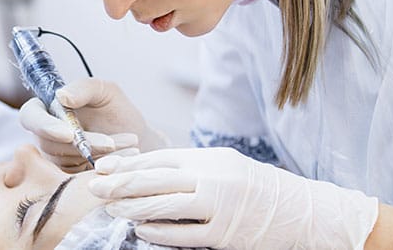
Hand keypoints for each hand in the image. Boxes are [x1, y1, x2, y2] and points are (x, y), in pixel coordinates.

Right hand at [19, 78, 166, 172]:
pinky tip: (124, 159)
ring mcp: (54, 158)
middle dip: (82, 144)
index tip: (69, 134)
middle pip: (48, 143)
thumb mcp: (105, 91)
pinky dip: (102, 167)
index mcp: (46, 108)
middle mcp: (44, 135)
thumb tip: (62, 96)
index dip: (44, 126)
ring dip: (98, 154)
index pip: (30, 116)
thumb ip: (84, 88)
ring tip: (128, 144)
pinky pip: (77, 176)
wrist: (134, 138)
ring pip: (66, 160)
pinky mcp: (67, 176)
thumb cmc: (116, 110)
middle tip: (111, 143)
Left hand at [88, 148, 378, 248]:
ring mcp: (218, 206)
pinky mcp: (224, 233)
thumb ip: (189, 168)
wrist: (297, 210)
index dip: (127, 163)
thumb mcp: (222, 166)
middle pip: (156, 179)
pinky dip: (160, 231)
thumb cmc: (253, 187)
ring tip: (112, 209)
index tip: (102, 166)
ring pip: (165, 205)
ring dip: (134, 207)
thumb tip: (147, 171)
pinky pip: (185, 233)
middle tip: (94, 187)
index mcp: (208, 159)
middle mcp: (211, 178)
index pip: (158, 158)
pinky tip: (140, 229)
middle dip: (121, 183)